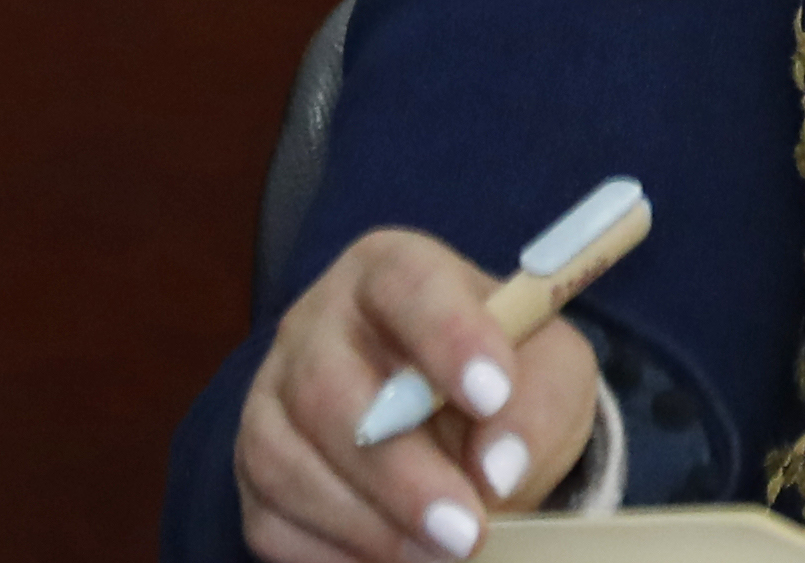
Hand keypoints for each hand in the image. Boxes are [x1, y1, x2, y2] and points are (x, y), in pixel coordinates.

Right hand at [237, 228, 603, 562]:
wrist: (460, 423)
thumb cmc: (504, 379)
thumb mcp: (549, 372)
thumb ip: (537, 405)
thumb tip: (497, 469)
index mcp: (393, 271)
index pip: (406, 283)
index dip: (446, 336)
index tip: (493, 396)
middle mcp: (317, 324)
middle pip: (326, 387)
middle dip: (400, 471)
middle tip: (467, 528)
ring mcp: (274, 397)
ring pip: (284, 459)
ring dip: (366, 523)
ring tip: (442, 555)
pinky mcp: (254, 470)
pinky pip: (269, 519)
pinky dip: (332, 554)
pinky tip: (395, 562)